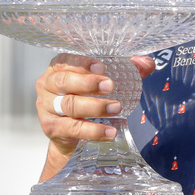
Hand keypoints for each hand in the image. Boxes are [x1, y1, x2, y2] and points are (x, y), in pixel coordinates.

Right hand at [34, 53, 155, 159]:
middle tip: (110, 86)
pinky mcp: (51, 128)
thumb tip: (148, 63)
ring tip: (116, 108)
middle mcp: (47, 85)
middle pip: (64, 81)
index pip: (65, 61)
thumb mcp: (102, 81)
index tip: (102, 66)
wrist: (68, 134)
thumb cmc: (84, 97)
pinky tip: (110, 131)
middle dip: (88, 83)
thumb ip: (126, 69)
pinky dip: (93, 130)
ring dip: (95, 106)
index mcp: (57, 68)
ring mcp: (47, 107)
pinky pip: (73, 128)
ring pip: (69, 105)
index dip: (82, 62)